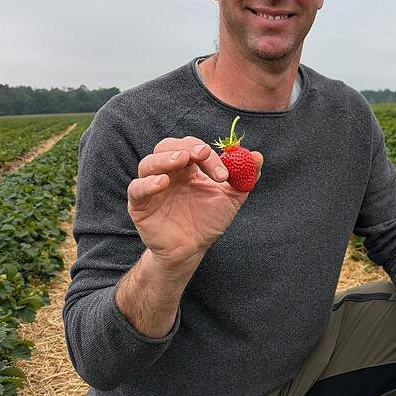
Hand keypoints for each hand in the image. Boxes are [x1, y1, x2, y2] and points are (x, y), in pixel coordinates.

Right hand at [126, 136, 262, 271]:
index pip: (194, 148)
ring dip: (165, 158)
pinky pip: (137, 189)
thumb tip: (258, 156)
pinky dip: (148, 183)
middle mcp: (168, 172)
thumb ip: (245, 177)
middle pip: (168, 146)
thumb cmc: (209, 220)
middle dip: (186, 147)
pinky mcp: (139, 205)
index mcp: (188, 167)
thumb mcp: (231, 198)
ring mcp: (152, 187)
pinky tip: (162, 183)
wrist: (193, 249)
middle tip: (201, 153)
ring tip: (181, 160)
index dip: (209, 155)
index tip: (224, 174)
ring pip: (149, 163)